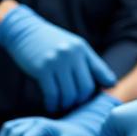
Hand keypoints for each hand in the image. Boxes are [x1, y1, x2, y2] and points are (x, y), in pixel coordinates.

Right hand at [0, 5, 115, 112]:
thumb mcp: (73, 46)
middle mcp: (72, 54)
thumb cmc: (50, 42)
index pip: (101, 72)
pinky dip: (53, 104)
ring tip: (62, 105)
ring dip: (66, 104)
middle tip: (73, 103)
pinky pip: (52, 94)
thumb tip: (112, 84)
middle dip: (80, 100)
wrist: (24, 31)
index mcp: (82, 49)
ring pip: (69, 94)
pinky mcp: (42, 69)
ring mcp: (57, 61)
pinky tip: (51, 105)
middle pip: (85, 88)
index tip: (97, 97)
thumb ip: (90, 63)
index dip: (103, 87)